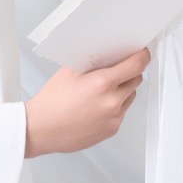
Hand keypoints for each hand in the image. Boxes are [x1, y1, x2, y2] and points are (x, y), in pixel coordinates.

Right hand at [24, 48, 150, 156]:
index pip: (136, 64)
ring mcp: (113, 117)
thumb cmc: (51, 102)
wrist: (40, 129)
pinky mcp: (111, 130)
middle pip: (136, 80)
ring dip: (123, 89)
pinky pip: (122, 112)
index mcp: (102, 83)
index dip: (142, 56)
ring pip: (130, 96)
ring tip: (102, 90)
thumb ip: (93, 62)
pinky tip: (98, 104)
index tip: (142, 53)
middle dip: (130, 72)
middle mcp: (111, 101)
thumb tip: (110, 54)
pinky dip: (115, 105)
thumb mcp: (70, 71)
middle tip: (118, 69)